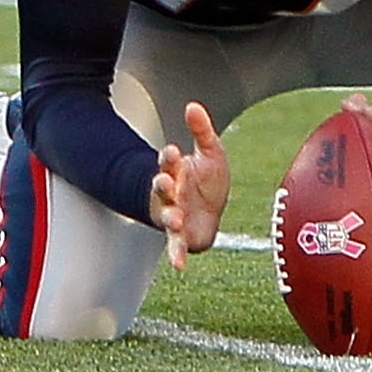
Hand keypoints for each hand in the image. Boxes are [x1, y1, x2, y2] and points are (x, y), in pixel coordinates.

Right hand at [148, 101, 228, 270]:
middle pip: (162, 188)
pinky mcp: (180, 236)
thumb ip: (201, 130)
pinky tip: (178, 266)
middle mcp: (171, 194)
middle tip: (164, 180)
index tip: (173, 151)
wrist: (210, 208)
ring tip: (174, 217)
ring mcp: (173, 215)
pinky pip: (175, 247)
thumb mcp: (210, 152)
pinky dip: (175, 256)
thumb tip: (193, 105)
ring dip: (168, 216)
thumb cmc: (207, 178)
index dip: (170, 157)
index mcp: (177, 171)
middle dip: (162, 184)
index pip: (169, 162)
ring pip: (166, 216)